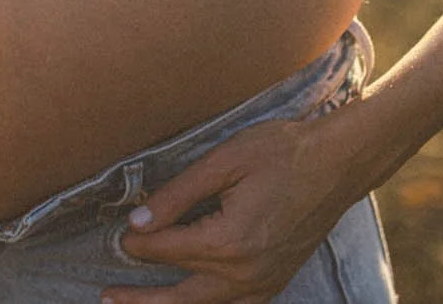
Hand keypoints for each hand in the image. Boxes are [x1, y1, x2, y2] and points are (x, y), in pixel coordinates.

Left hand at [104, 111, 372, 303]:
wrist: (337, 163)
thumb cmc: (280, 152)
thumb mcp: (222, 162)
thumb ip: (177, 195)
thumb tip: (138, 220)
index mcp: (228, 241)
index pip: (166, 250)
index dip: (136, 241)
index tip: (120, 231)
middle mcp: (246, 272)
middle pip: (180, 295)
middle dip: (140, 298)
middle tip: (105, 296)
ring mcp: (264, 282)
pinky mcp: (275, 280)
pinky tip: (188, 298)